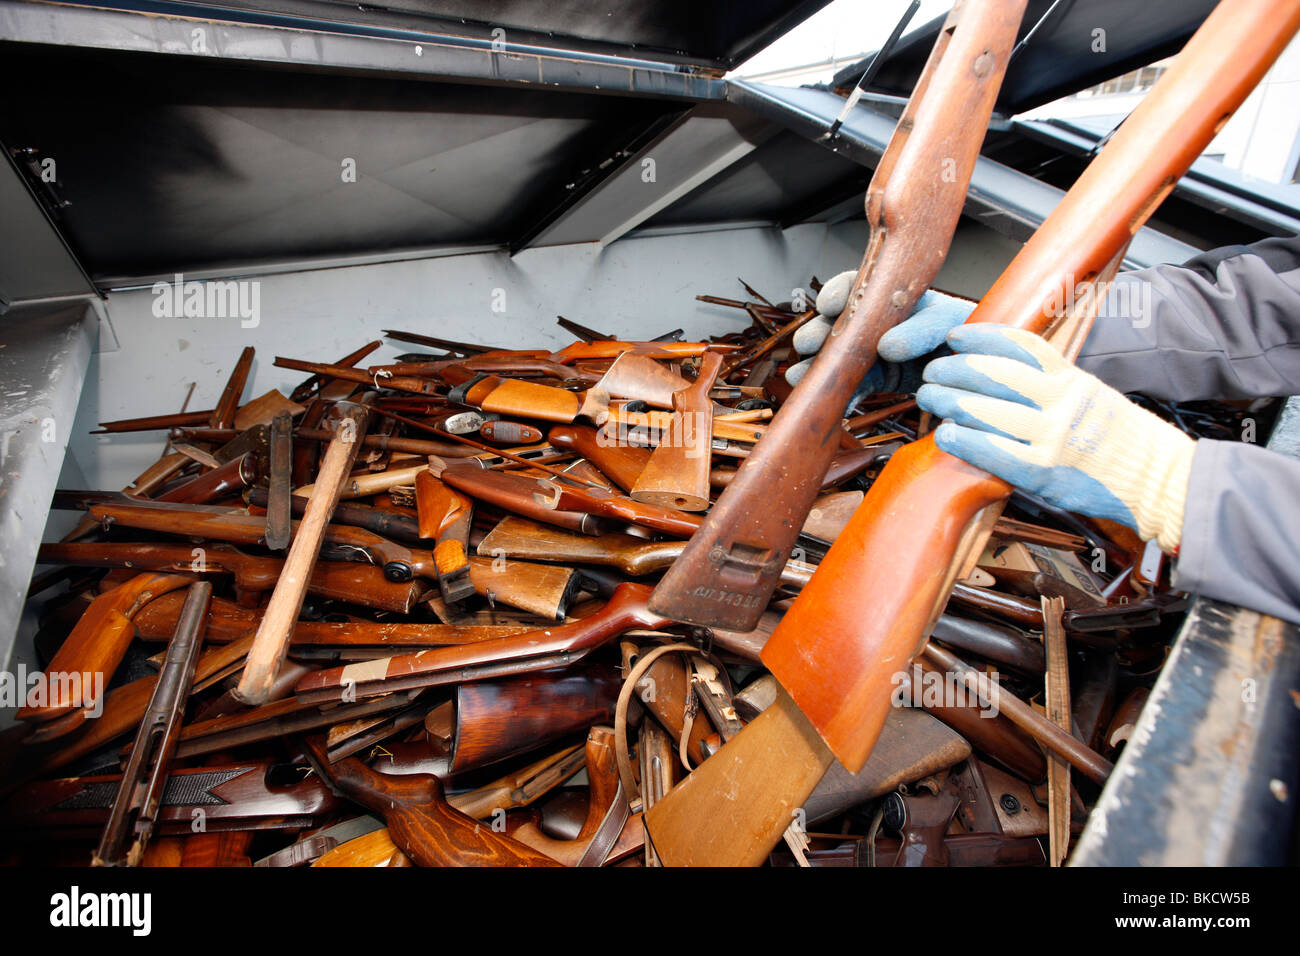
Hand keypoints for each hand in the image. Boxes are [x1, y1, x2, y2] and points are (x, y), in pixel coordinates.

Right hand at [785, 269, 975, 389]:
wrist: (990, 379)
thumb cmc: (977, 339)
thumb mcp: (954, 324)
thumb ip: (924, 328)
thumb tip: (887, 344)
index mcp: (901, 296)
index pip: (864, 286)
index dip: (842, 292)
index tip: (830, 305)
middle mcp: (885, 321)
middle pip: (841, 322)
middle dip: (820, 333)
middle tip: (808, 344)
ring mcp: (880, 351)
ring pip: (840, 356)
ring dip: (818, 366)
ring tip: (801, 376)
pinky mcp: (882, 380)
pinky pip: (854, 386)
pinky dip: (839, 395)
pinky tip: (828, 401)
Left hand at [917, 324, 1194, 551]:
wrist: (1161, 481)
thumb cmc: (1125, 443)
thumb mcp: (1093, 398)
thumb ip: (1057, 387)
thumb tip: (1010, 377)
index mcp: (1073, 380)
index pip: (1022, 347)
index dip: (983, 338)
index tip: (956, 336)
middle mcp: (1063, 402)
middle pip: (997, 375)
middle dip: (957, 369)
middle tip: (933, 371)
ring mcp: (1053, 437)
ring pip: (990, 410)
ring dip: (952, 401)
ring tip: (931, 397)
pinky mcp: (1046, 472)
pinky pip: (996, 452)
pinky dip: (967, 441)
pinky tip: (946, 435)